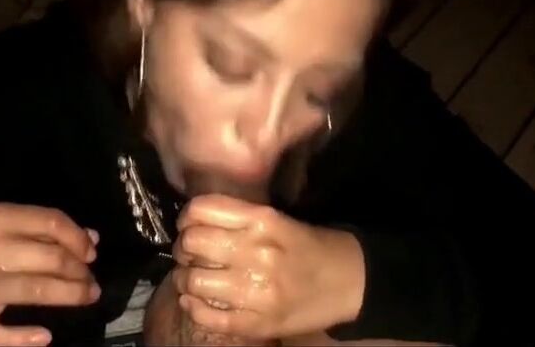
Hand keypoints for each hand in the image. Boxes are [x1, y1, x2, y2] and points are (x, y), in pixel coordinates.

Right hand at [0, 203, 99, 346]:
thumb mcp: (6, 229)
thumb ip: (46, 230)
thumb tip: (91, 238)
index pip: (48, 221)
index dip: (77, 238)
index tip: (91, 253)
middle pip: (49, 257)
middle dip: (79, 270)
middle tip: (91, 280)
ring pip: (37, 289)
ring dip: (71, 294)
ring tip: (88, 296)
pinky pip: (7, 334)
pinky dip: (29, 336)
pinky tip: (46, 335)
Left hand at [171, 195, 364, 339]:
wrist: (350, 282)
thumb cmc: (310, 246)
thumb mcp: (277, 219)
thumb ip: (237, 218)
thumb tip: (191, 223)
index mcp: (262, 220)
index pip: (201, 210)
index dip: (187, 218)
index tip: (188, 225)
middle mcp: (256, 252)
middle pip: (192, 243)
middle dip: (183, 247)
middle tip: (189, 253)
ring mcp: (256, 291)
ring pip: (192, 281)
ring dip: (184, 279)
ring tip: (193, 278)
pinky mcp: (257, 323)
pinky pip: (206, 316)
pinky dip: (193, 308)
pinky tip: (197, 301)